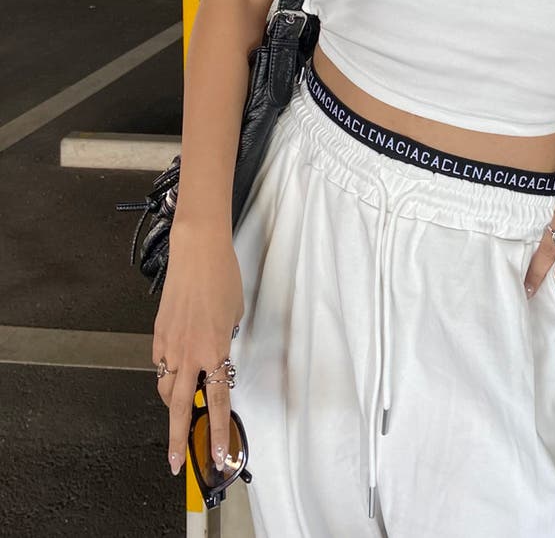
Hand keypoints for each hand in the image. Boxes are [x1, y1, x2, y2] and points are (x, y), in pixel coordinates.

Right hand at [152, 223, 243, 476]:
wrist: (197, 254)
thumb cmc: (224, 280)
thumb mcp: (235, 315)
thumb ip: (225, 342)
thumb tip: (215, 356)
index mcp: (215, 351)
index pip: (218, 401)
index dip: (219, 432)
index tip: (219, 456)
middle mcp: (189, 354)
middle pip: (180, 408)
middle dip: (178, 439)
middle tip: (177, 463)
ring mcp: (169, 345)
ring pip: (166, 388)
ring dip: (174, 403)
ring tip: (182, 410)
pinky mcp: (157, 333)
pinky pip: (160, 364)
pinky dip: (167, 372)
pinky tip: (175, 369)